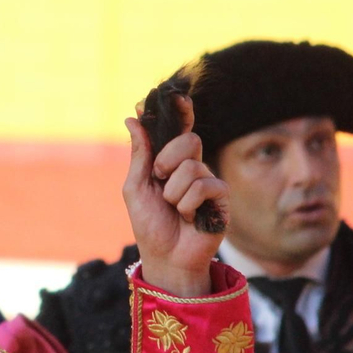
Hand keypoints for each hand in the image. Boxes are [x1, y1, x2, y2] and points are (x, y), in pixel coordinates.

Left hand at [123, 95, 228, 297]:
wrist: (166, 256)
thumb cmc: (150, 224)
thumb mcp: (136, 187)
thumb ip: (139, 154)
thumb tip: (131, 119)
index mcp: (171, 161)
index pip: (179, 129)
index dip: (180, 111)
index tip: (176, 96)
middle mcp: (193, 166)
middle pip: (189, 140)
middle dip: (167, 160)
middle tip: (161, 181)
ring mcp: (209, 180)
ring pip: (191, 166)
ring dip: (174, 192)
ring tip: (175, 209)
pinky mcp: (221, 197)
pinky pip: (203, 186)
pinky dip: (188, 205)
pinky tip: (190, 218)